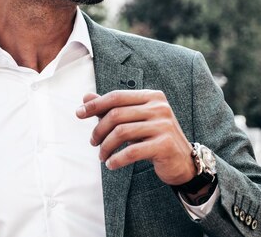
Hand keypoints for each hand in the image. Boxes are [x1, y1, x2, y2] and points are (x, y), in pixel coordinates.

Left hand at [75, 89, 195, 185]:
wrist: (182, 161)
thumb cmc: (154, 138)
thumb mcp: (134, 120)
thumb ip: (111, 108)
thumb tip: (85, 97)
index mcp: (152, 96)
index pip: (117, 96)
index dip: (95, 104)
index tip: (79, 113)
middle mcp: (159, 107)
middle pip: (117, 114)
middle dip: (99, 130)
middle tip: (93, 142)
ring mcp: (163, 125)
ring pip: (122, 132)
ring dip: (106, 146)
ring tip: (102, 156)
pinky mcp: (164, 144)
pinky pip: (132, 151)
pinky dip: (117, 159)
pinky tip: (111, 164)